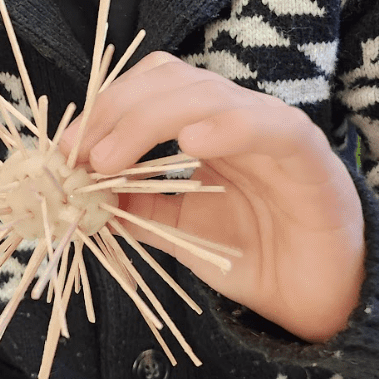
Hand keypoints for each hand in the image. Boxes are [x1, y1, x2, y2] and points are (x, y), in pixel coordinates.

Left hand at [60, 52, 364, 342]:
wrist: (313, 297)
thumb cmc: (250, 254)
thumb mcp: (176, 229)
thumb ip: (135, 208)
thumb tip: (80, 193)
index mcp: (201, 126)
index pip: (148, 88)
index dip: (103, 109)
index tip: (65, 149)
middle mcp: (232, 116)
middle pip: (168, 80)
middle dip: (114, 110)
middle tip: (79, 153)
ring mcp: (269, 127)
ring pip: (206, 93)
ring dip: (148, 119)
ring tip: (110, 159)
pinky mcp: (306, 153)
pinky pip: (268, 124)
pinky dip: (227, 125)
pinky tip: (192, 143)